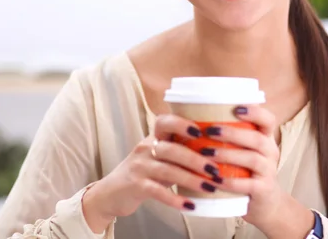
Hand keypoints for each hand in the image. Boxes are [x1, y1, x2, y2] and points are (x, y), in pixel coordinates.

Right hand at [82, 114, 222, 232]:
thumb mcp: (158, 156)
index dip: (182, 124)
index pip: (165, 121)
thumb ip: (179, 150)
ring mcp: (139, 167)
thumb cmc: (144, 171)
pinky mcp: (136, 185)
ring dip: (191, 179)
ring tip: (210, 187)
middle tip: (216, 169)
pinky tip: (190, 205)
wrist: (112, 192)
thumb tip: (216, 150)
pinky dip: (175, 198)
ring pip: (168, 170)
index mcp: (153, 137)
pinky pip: (158, 191)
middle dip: (196, 159)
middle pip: (172, 149)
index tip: (201, 131)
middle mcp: (145, 148)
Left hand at [205, 104, 312, 236]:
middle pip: (256, 138)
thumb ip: (228, 136)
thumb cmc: (245, 170)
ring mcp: (269, 172)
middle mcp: (270, 152)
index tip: (235, 108)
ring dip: (227, 154)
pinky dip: (230, 182)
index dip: (255, 112)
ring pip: (252, 159)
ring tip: (206, 153)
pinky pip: (249, 185)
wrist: (264, 204)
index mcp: (265, 138)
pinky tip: (214, 179)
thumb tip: (191, 116)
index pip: (267, 119)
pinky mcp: (263, 190)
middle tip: (209, 131)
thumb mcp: (242, 150)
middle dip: (231, 133)